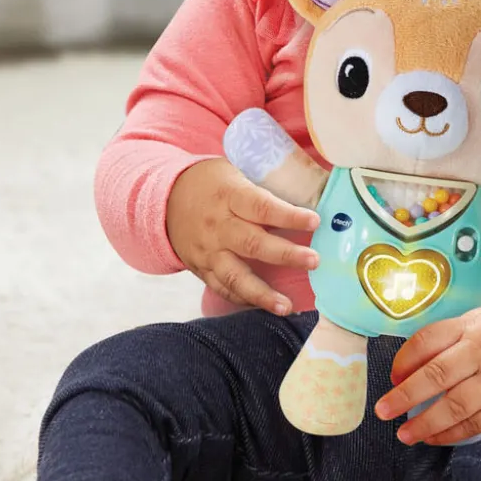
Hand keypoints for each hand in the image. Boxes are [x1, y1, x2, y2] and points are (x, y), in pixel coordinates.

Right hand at [166, 157, 319, 314]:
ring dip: (262, 293)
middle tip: (314, 261)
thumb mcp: (234, 172)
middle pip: (252, 244)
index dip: (289, 216)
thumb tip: (310, 194)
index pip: (262, 206)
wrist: (165, 199)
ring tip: (287, 306)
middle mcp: (217, 226)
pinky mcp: (201, 269)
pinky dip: (243, 300)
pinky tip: (265, 308)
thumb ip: (263, 187)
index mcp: (229, 195)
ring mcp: (208, 251)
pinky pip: (222, 288)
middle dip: (285, 255)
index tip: (315, 221)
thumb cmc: (211, 183)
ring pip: (234, 276)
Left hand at [373, 304, 480, 444]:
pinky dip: (451, 434)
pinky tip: (433, 437)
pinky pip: (476, 424)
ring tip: (404, 434)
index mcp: (471, 327)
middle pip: (437, 375)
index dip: (404, 360)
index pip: (428, 340)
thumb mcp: (476, 322)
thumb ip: (445, 341)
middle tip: (383, 410)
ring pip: (456, 406)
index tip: (392, 377)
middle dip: (406, 396)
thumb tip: (406, 371)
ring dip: (426, 423)